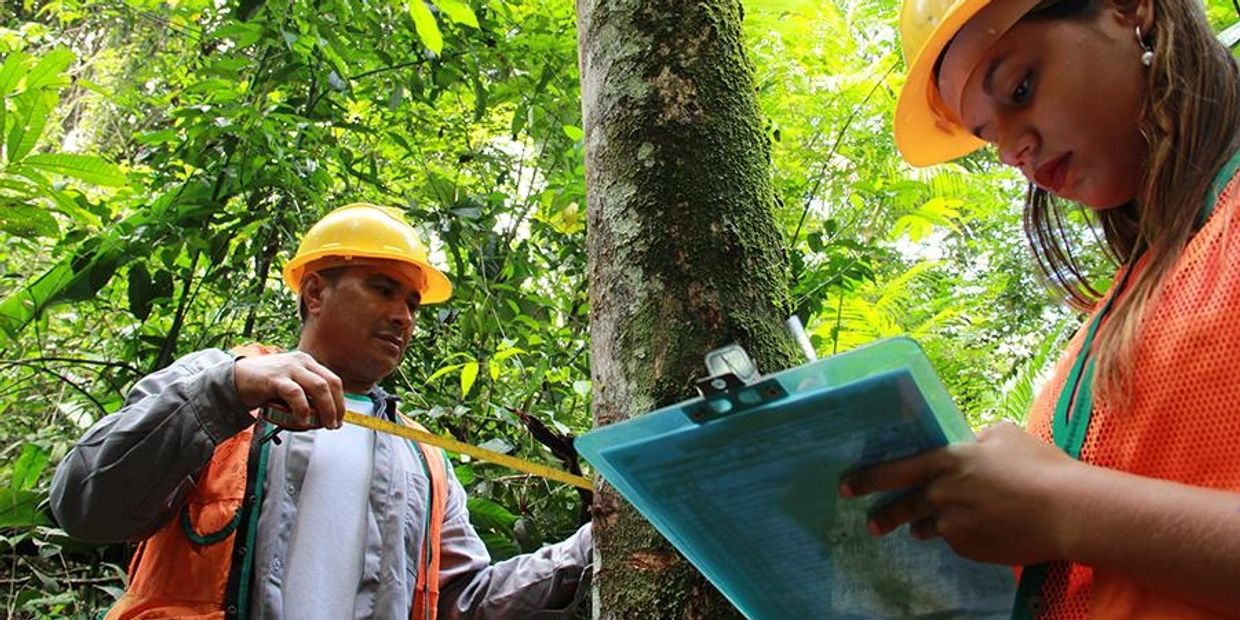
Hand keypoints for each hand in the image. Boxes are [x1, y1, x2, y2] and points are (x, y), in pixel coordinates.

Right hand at [233, 351, 344, 429]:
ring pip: (318, 387)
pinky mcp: (275, 378)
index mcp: (307, 362)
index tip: (340, 418)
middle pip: (330, 383)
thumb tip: (323, 414)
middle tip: (334, 424)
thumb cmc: (264, 383)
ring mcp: (288, 368)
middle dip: (337, 406)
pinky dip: (303, 410)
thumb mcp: (289, 382)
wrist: (234, 378)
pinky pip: (295, 394)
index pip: (333, 380)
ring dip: (326, 409)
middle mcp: (301, 362)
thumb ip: (305, 393)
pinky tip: (303, 421)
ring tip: (324, 424)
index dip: (340, 401)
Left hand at [840, 421, 1079, 564]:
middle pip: (903, 507)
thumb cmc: (1039, 467)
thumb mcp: (1004, 435)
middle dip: (884, 516)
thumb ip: (977, 439)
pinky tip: (978, 531)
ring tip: (921, 529)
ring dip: (924, 526)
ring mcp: (953, 525)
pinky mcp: (969, 549)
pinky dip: (960, 536)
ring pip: (929, 527)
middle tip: (871, 523)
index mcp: (946, 460)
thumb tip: (970, 442)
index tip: (847, 486)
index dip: (867, 479)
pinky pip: (956, 542)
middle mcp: (941, 494)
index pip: (894, 471)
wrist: (1066, 511)